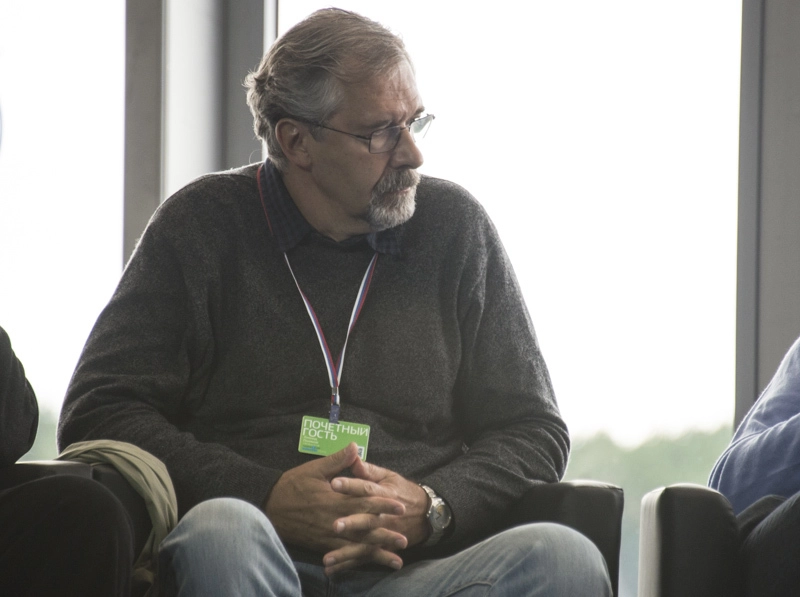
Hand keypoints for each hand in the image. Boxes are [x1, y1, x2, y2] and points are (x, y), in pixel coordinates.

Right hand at [264, 443, 407, 570]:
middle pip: (365, 529)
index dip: (384, 503)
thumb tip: (356, 446)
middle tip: (405, 540)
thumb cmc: (292, 485)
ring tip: (396, 560)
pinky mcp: (321, 544)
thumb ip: (337, 460)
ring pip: (356, 546)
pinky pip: (343, 555)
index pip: (365, 501)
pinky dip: (358, 562)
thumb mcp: (314, 469)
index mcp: (335, 499)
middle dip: (385, 534)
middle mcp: (334, 520)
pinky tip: (368, 566)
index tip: (401, 506)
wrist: (269, 506)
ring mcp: (328, 535)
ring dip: (376, 553)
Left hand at [323, 455, 430, 573]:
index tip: (334, 482)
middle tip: (334, 525)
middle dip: (352, 523)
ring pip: (366, 542)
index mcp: (385, 493)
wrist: (428, 513)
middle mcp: (386, 515)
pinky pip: (367, 557)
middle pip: (368, 519)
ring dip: (348, 550)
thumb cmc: (403, 491)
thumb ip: (369, 470)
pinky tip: (334, 569)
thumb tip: (353, 456)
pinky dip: (350, 563)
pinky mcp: (385, 547)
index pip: (367, 488)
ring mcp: (387, 533)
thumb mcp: (389, 476)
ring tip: (328, 557)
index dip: (351, 485)